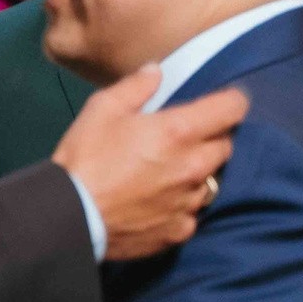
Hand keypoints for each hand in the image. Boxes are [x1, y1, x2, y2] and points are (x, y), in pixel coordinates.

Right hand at [51, 68, 246, 260]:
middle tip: (185, 136)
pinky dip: (183, 205)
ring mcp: (189, 202)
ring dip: (198, 172)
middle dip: (213, 136)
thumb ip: (137, 86)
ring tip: (171, 171)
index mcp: (179, 131)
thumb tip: (157, 71)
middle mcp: (194, 166)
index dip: (230, 101)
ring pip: (212, 180)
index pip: (233, 108)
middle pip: (226, 145)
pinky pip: (193, 213)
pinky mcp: (179, 231)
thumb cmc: (85, 157)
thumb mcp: (102, 108)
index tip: (220, 102)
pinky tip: (161, 202)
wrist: (69, 215)